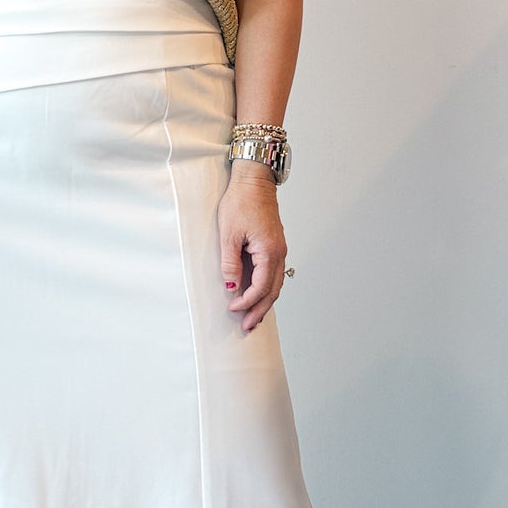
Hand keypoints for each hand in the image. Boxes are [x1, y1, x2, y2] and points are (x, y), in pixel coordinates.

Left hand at [218, 163, 286, 331]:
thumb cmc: (241, 201)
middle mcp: (279, 253)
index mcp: (269, 251)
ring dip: (264, 302)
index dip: (247, 302)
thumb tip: (232, 287)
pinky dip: (266, 289)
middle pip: (273, 291)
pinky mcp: (274, 245)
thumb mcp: (228, 234)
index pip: (260, 287)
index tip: (232, 309)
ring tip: (253, 317)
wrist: (253, 180)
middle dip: (259, 310)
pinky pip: (273, 273)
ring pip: (275, 284)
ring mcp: (279, 249)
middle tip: (248, 326)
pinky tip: (258, 295)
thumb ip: (230, 263)